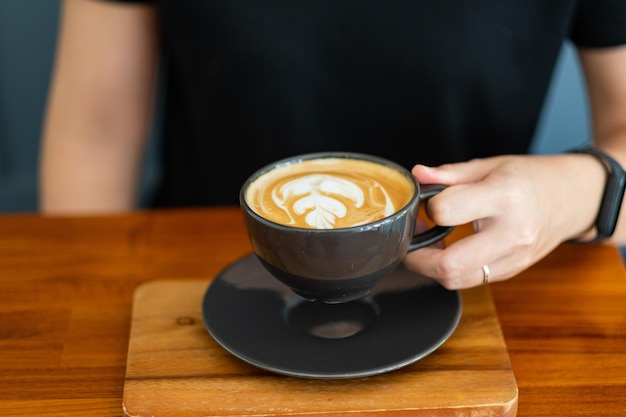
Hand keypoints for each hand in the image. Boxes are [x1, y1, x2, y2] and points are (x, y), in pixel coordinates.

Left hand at [403, 154, 604, 288]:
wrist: (572, 198)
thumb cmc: (530, 178)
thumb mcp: (490, 166)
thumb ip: (450, 174)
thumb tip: (418, 175)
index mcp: (503, 197)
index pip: (446, 212)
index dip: (428, 209)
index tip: (427, 205)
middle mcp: (511, 233)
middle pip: (448, 265)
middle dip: (418, 258)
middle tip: (411, 242)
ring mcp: (514, 257)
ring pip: (457, 280)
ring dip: (433, 269)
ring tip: (430, 247)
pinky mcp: (512, 271)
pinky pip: (471, 280)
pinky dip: (453, 271)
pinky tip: (451, 252)